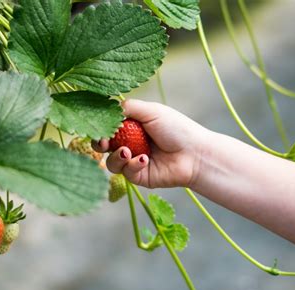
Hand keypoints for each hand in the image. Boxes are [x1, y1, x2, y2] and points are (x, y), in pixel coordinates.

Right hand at [93, 99, 209, 187]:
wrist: (195, 154)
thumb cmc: (177, 129)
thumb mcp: (151, 111)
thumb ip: (127, 107)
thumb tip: (106, 107)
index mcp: (132, 126)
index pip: (108, 126)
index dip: (100, 127)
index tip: (98, 127)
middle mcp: (130, 143)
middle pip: (104, 146)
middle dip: (100, 144)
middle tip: (104, 143)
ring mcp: (133, 161)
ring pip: (111, 162)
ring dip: (117, 157)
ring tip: (128, 152)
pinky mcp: (138, 176)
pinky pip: (125, 172)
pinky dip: (133, 165)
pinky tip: (145, 160)